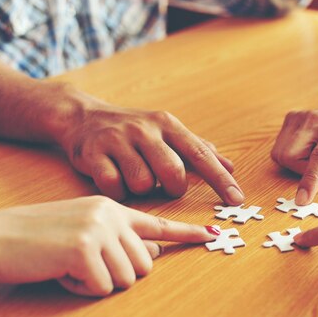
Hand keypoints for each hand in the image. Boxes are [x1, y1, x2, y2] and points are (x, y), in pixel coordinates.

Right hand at [0, 196, 218, 296]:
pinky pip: (102, 288)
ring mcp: (99, 229)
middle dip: (119, 274)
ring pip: (127, 278)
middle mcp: (111, 214)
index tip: (212, 234)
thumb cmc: (38, 238)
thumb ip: (120, 239)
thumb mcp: (84, 231)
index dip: (187, 233)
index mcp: (112, 208)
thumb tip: (155, 253)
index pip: (157, 223)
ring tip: (70, 266)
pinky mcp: (84, 249)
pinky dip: (82, 289)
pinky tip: (61, 272)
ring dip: (99, 282)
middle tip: (85, 264)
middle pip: (146, 264)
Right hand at [52, 88, 243, 203]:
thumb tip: (231, 166)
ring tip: (135, 177)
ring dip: (143, 190)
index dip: (221, 180)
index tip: (237, 200)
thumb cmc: (134, 131)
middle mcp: (145, 130)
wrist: (81, 116)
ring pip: (143, 183)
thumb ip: (199, 150)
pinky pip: (114, 186)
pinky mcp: (93, 153)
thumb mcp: (167, 132)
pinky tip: (115, 180)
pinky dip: (119, 191)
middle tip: (165, 186)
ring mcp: (118, 140)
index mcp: (168, 125)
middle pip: (173, 173)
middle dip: (173, 188)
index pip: (201, 155)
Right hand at [271, 99, 317, 204]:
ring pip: (282, 155)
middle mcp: (317, 118)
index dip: (311, 178)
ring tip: (317, 157)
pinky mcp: (290, 118)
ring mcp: (301, 116)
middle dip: (303, 171)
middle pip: (293, 157)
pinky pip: (280, 150)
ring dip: (297, 164)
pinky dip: (291, 156)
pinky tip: (309, 149)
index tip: (302, 200)